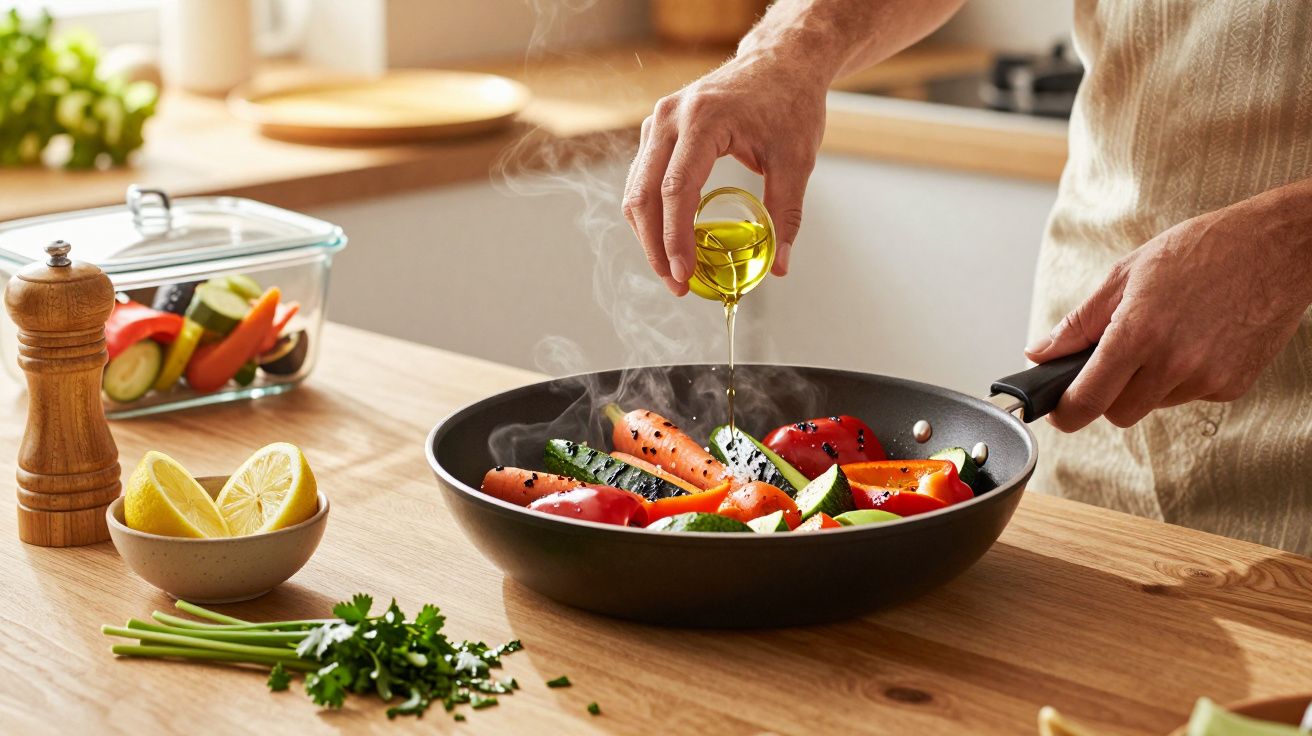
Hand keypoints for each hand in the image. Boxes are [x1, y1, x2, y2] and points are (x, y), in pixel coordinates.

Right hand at [621, 49, 826, 294]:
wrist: (780, 61)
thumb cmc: (789, 102)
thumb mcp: (796, 160)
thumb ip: (785, 213)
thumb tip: (780, 264)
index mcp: (703, 120)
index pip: (676, 190)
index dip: (675, 238)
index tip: (684, 273)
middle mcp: (670, 118)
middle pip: (644, 194)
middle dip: (655, 246)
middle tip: (676, 284)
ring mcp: (658, 121)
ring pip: (636, 189)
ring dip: (648, 235)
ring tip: (672, 270)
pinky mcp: (658, 130)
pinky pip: (642, 179)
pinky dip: (651, 214)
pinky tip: (668, 241)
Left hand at [1025, 204, 1311, 430]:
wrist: (1278, 246)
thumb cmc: (1201, 250)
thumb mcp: (1126, 275)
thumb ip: (1079, 323)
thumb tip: (1040, 353)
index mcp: (1138, 334)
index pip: (1088, 400)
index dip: (1066, 412)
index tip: (1058, 411)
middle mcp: (1173, 363)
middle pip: (1119, 413)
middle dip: (1107, 395)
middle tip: (1113, 362)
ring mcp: (1207, 378)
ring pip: (1155, 404)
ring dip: (1148, 383)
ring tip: (1167, 334)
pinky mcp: (1234, 385)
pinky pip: (1191, 395)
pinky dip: (1184, 377)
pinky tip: (1198, 338)